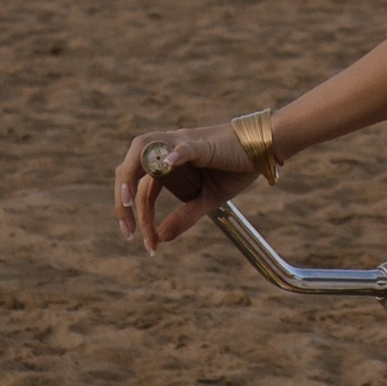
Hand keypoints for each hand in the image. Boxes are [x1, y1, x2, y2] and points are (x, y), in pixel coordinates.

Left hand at [114, 116, 256, 254]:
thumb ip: (185, 217)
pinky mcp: (201, 142)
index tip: (144, 243)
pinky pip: (182, 146)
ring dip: (130, 176)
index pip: (141, 190)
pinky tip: (166, 164)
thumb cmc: (235, 168)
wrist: (264, 146)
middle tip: (129, 234)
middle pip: (131, 171)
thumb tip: (161, 239)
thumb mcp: (208, 200)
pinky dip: (173, 154)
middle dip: (123, 203)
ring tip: (127, 203)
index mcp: (167, 163)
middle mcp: (167, 149)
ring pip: (143, 151)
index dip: (137, 216)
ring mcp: (181, 142)